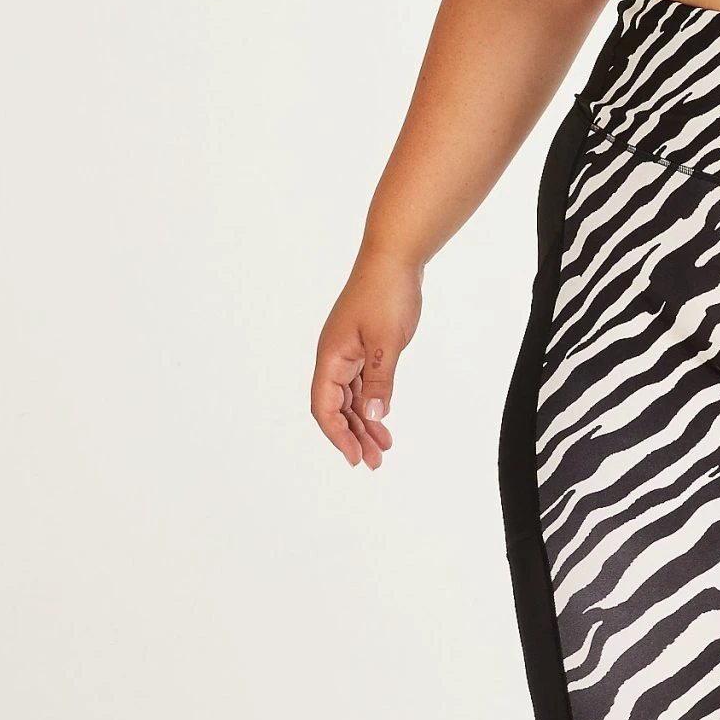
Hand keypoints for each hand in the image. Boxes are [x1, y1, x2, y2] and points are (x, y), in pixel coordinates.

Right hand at [311, 247, 423, 469]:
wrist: (394, 257)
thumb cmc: (386, 293)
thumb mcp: (387, 342)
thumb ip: (379, 382)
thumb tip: (371, 418)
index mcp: (331, 357)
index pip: (325, 407)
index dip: (338, 436)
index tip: (356, 458)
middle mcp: (334, 357)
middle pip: (336, 408)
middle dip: (354, 437)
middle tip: (375, 462)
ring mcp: (348, 351)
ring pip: (350, 397)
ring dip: (364, 423)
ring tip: (384, 447)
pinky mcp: (363, 346)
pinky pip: (362, 383)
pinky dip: (372, 402)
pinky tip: (383, 417)